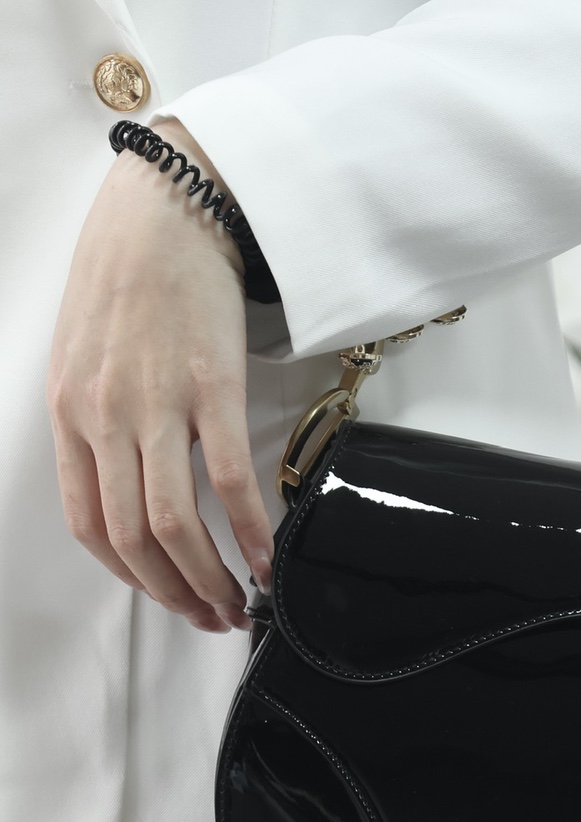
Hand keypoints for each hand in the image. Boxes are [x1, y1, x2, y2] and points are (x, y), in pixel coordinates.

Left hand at [46, 120, 273, 632]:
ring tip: (239, 603)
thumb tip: (129, 471)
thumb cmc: (128, 268)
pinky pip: (225, 480)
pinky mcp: (210, 386)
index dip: (131, 577)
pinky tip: (269, 558)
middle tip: (211, 617)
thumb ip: (96, 412)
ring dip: (209, 578)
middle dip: (174, 594)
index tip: (166, 596)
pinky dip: (249, 531)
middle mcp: (104, 416)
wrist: (167, 204)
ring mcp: (155, 403)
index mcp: (70, 410)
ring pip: (173, 522)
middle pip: (133, 537)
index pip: (90, 525)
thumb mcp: (84, 348)